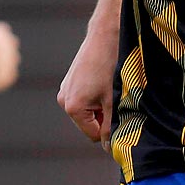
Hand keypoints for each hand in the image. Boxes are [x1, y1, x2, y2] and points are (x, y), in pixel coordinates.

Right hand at [57, 29, 119, 144]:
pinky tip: (104, 82)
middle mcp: (63, 100)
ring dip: (100, 107)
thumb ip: (111, 127)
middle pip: (88, 124)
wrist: (106, 35)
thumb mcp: (114, 101)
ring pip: (87, 111)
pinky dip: (95, 96)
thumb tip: (110, 148)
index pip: (93, 135)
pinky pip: (83, 99)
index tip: (121, 115)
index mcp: (72, 107)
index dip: (110, 130)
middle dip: (104, 118)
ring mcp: (64, 89)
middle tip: (117, 100)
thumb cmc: (111, 67)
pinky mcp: (69, 81)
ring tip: (110, 90)